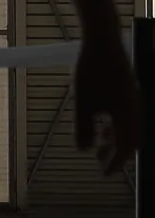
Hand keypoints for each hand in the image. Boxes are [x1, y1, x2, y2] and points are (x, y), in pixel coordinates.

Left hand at [76, 31, 140, 174]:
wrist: (103, 43)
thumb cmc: (91, 72)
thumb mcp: (82, 103)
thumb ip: (83, 128)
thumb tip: (84, 150)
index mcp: (128, 116)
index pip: (125, 148)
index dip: (116, 163)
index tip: (105, 174)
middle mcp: (136, 110)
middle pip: (131, 141)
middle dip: (117, 154)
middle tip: (101, 163)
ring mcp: (134, 100)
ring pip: (129, 128)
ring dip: (115, 139)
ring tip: (97, 144)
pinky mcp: (129, 92)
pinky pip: (127, 117)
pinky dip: (116, 126)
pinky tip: (101, 124)